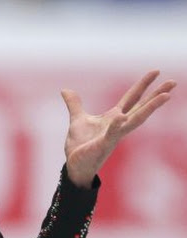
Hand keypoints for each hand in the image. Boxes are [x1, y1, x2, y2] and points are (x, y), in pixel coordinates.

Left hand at [62, 70, 176, 188]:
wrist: (75, 166)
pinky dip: (117, 125)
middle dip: (156, 95)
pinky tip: (121, 116)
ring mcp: (113, 136)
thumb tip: (65, 89)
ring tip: (165, 96)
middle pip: (141, 107)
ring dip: (150, 108)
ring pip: (135, 120)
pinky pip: (112, 134)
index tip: (156, 72)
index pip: (132, 98)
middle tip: (173, 82)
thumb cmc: (81, 145)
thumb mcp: (77, 119)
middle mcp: (118, 126)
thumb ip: (75, 104)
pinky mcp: (103, 145)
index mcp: (114, 118)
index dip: (143, 85)